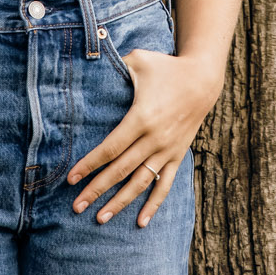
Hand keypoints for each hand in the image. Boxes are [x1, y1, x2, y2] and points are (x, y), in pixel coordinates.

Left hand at [67, 49, 219, 226]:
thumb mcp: (140, 60)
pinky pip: (165, 184)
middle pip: (120, 170)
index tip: (72, 178)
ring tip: (100, 218)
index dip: (90, 164)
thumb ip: (115, 63)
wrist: (203, 79)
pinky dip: (153, 204)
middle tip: (76, 206)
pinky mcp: (177, 155)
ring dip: (120, 202)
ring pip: (140, 182)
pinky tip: (141, 222)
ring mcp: (167, 149)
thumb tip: (89, 52)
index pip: (110, 148)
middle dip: (96, 189)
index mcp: (141, 118)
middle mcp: (154, 138)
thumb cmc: (166, 67)